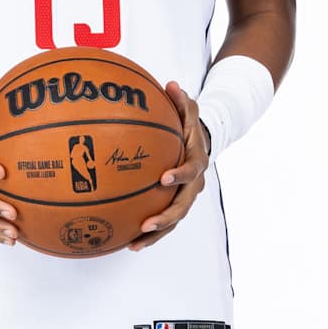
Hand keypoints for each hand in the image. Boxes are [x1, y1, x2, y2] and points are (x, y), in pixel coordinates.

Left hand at [134, 82, 209, 250]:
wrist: (201, 143)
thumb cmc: (189, 125)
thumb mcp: (188, 109)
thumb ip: (181, 100)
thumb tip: (172, 85)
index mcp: (197, 161)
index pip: (191, 170)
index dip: (179, 175)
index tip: (164, 178)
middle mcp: (194, 185)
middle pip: (183, 206)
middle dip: (166, 217)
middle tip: (147, 224)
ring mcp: (185, 197)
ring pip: (173, 220)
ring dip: (156, 234)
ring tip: (134, 244)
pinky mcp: (174, 204)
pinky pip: (163, 222)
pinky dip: (148, 234)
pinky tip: (126, 241)